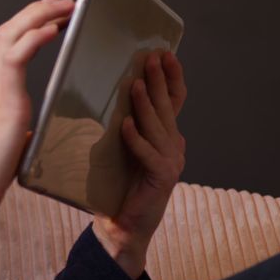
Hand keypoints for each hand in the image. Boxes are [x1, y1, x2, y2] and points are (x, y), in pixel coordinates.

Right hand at [0, 0, 74, 237]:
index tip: (50, 15)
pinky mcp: (2, 101)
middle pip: (8, 30)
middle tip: (63, 1)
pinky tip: (52, 29)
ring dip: (39, 15)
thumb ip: (16, 129)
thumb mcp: (6, 143)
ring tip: (64, 5)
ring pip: (10, 35)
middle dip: (37, 11)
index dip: (28, 25)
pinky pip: (16, 57)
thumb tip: (28, 131)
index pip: (7, 45)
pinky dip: (34, 38)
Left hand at [93, 50, 187, 278]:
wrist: (121, 225)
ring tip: (137, 83)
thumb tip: (105, 93)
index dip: (172, 78)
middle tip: (152, 58)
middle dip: (160, 81)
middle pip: (167, 108)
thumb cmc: (117, 184)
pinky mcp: (161, 179)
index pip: (173, 101)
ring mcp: (170, 163)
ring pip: (158, 128)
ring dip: (146, 104)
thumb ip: (123, 124)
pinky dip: (137, 140)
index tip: (165, 54)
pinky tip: (126, 125)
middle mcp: (173, 146)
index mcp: (165, 136)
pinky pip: (149, 155)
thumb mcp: (121, 147)